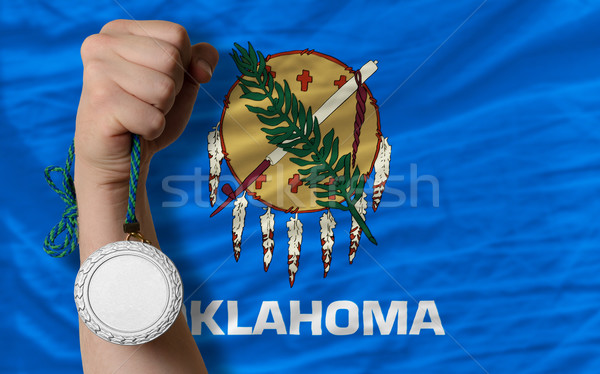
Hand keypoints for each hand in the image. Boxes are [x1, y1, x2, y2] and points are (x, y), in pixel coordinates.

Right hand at [74, 20, 218, 187]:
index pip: (177, 35)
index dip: (181, 65)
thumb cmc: (147, 112)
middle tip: (147, 101)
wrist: (117, 154)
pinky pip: (154, 119)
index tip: (157, 80)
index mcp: (120, 30)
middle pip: (171, 59)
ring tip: (138, 113)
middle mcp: (101, 44)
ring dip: (161, 110)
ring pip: (165, 89)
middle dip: (172, 89)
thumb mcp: (180, 81)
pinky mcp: (101, 104)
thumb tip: (203, 70)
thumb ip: (199, 60)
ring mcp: (97, 73)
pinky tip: (132, 128)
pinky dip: (152, 130)